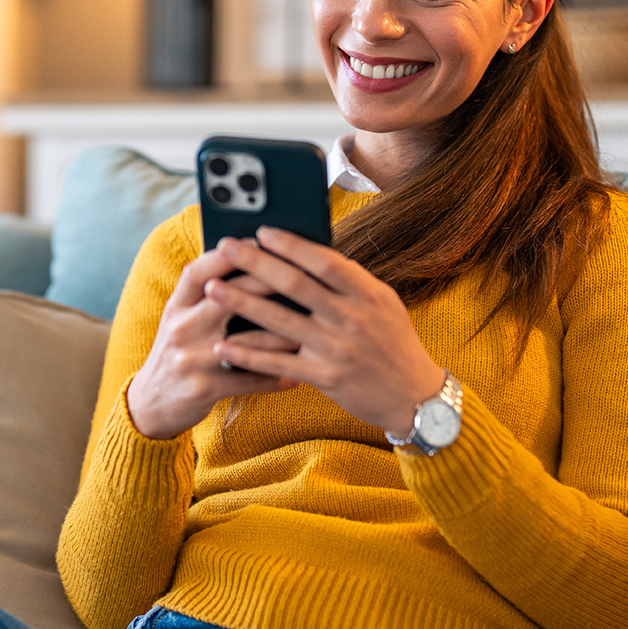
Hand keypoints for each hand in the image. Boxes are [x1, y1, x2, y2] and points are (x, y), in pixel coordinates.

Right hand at [124, 247, 301, 439]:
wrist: (151, 403)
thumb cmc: (178, 353)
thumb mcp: (181, 320)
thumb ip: (207, 298)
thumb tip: (252, 267)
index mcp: (176, 306)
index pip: (199, 271)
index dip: (228, 255)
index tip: (258, 242)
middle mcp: (181, 328)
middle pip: (227, 296)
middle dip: (268, 282)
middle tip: (303, 274)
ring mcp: (191, 359)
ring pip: (246, 341)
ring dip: (282, 335)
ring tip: (311, 328)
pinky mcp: (203, 388)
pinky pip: (248, 381)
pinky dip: (275, 378)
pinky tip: (297, 376)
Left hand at [205, 228, 447, 435]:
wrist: (414, 397)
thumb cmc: (394, 343)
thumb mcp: (383, 304)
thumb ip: (350, 282)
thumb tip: (309, 254)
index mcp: (368, 294)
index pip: (324, 261)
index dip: (291, 245)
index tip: (262, 232)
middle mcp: (352, 318)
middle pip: (295, 285)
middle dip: (255, 263)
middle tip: (226, 247)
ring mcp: (336, 349)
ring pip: (279, 321)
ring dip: (242, 303)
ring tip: (213, 289)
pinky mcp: (324, 377)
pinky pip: (277, 363)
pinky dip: (248, 355)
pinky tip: (223, 345)